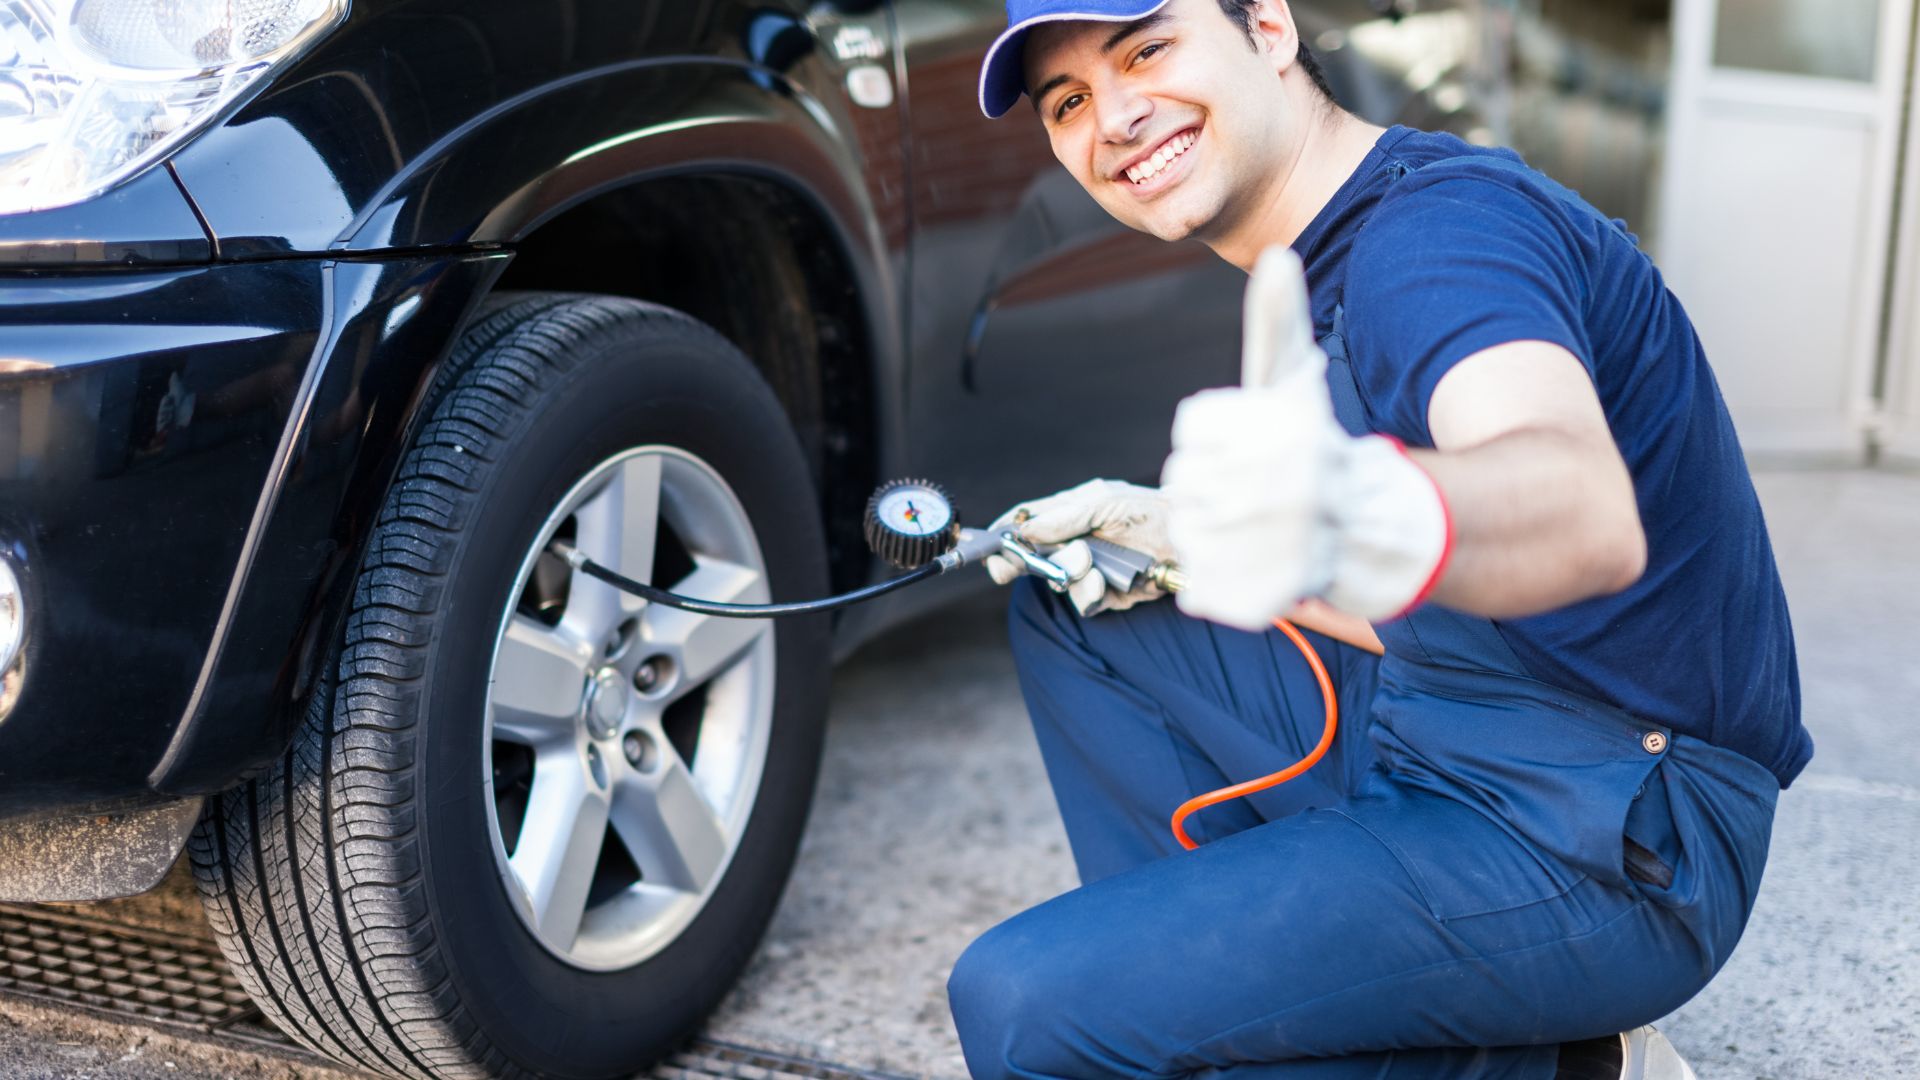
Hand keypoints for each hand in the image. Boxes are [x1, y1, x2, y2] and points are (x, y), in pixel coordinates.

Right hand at [982, 479, 1172, 615]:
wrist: (1192, 544)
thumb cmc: (1152, 512)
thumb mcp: (1106, 502)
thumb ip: (1064, 515)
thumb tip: (1027, 527)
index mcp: (1070, 513)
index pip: (1027, 521)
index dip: (1006, 533)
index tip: (991, 544)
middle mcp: (1074, 541)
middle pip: (1031, 556)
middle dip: (1023, 562)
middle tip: (1014, 567)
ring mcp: (1088, 569)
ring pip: (1056, 581)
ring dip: (1068, 574)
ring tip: (1089, 563)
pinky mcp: (1105, 595)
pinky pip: (1082, 602)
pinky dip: (1089, 594)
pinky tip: (1105, 582)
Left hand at [1159, 247, 1449, 629]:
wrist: (1389, 530)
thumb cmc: (1324, 447)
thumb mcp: (1298, 378)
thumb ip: (1277, 319)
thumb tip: (1279, 252)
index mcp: (1280, 427)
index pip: (1192, 433)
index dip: (1218, 442)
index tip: (1257, 449)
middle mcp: (1281, 485)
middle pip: (1184, 487)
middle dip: (1217, 490)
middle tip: (1263, 495)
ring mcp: (1276, 547)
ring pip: (1189, 538)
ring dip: (1217, 537)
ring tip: (1264, 529)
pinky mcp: (1267, 599)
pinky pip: (1201, 590)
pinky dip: (1223, 583)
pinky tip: (1261, 565)